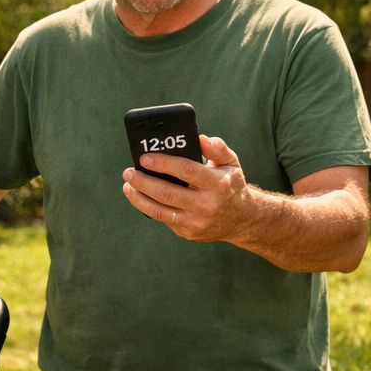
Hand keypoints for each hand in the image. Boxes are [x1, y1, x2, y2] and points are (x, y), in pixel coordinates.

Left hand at [121, 134, 252, 242]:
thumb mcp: (230, 163)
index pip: (186, 171)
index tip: (144, 158)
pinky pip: (164, 219)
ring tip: (128, 185)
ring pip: (160, 211)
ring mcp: (196, 222)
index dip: (163, 164)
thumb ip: (217, 148)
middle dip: (143, 182)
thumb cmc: (230, 185)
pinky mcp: (188, 233)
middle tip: (129, 172)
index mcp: (217, 184)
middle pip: (167, 193)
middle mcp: (207, 205)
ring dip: (139, 198)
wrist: (242, 220)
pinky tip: (140, 197)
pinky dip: (148, 207)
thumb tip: (200, 138)